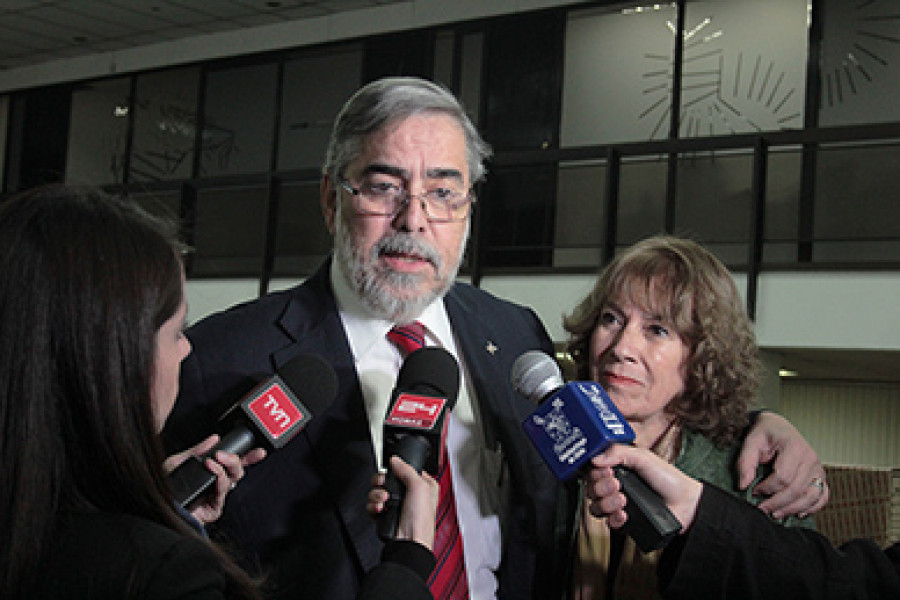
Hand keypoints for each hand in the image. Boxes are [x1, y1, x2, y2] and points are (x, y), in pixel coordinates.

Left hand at [163, 434, 266, 523]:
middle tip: (224, 454)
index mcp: (208, 474)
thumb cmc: (161, 489)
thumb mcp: (177, 462)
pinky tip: (213, 471)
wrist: (155, 506)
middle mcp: (214, 485)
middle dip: (236, 459)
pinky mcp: (214, 508)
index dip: (247, 457)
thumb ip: (197, 450)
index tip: (257, 451)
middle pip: (237, 471)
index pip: (231, 464)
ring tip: (214, 460)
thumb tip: (213, 439)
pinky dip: (220, 478)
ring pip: (232, 479)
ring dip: (226, 466)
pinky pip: (223, 491)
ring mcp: (215, 497)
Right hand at [367, 456, 438, 549]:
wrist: (409, 542)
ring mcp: (397, 504)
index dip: (398, 469)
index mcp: (424, 486)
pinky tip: (380, 509)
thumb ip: (407, 470)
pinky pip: (373, 504)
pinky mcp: (386, 514)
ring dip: (377, 495)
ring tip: (383, 501)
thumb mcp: (419, 487)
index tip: (392, 470)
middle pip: (388, 479)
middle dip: (382, 482)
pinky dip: (373, 506)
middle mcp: (411, 494)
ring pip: (378, 490)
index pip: (406, 469)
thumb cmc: (421, 520)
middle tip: (383, 485)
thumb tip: (395, 460)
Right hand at [586, 445, 701, 531]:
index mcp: (617, 470)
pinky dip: (614, 518)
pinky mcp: (625, 522)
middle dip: (600, 486)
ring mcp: (618, 506)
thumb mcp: (643, 457)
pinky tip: (625, 513)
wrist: (686, 503)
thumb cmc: (668, 478)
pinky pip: (608, 524)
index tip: (605, 470)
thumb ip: (618, 452)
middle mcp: (614, 487)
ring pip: (595, 507)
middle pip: (591, 489)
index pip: (592, 472)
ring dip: (606, 502)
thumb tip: (595, 458)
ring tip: (623, 499)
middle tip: (616, 483)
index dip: (594, 472)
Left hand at [736, 411, 827, 518]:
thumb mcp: (751, 442)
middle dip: (777, 503)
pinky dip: (813, 507)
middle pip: (796, 489)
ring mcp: (818, 468)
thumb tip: (743, 485)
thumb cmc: (765, 434)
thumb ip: (745, 462)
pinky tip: (799, 513)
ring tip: (776, 514)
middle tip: (762, 509)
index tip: (754, 491)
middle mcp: (811, 458)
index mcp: (795, 447)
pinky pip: (822, 496)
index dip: (767, 488)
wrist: (778, 426)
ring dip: (793, 509)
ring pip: (810, 496)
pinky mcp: (821, 475)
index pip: (783, 476)